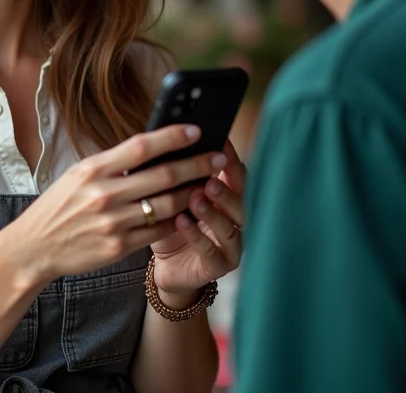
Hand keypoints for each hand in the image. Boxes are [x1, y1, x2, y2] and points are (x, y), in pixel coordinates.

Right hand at [2, 125, 229, 286]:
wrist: (35, 246)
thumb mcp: (79, 175)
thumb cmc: (60, 205)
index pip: (140, 146)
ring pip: (168, 205)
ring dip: (194, 193)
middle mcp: (104, 194)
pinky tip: (189, 212)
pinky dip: (178, 220)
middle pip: (163, 175)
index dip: (172, 136)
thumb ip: (113, 164)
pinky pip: (159, 231)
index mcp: (93, 169)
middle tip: (219, 157)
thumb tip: (152, 149)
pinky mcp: (119, 247)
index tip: (196, 129)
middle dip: (198, 164)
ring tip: (210, 184)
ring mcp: (113, 222)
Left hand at [151, 140, 245, 306]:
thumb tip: (166, 141)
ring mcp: (230, 244)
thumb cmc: (170, 222)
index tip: (219, 142)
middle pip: (241, 201)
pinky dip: (197, 236)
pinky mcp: (218, 266)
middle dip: (226, 190)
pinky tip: (182, 222)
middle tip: (209, 180)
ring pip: (229, 228)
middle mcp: (234, 219)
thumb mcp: (171, 194)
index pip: (234, 174)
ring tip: (195, 200)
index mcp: (226, 196)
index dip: (229, 158)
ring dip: (213, 213)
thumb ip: (177, 173)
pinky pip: (211, 251)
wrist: (167, 264)